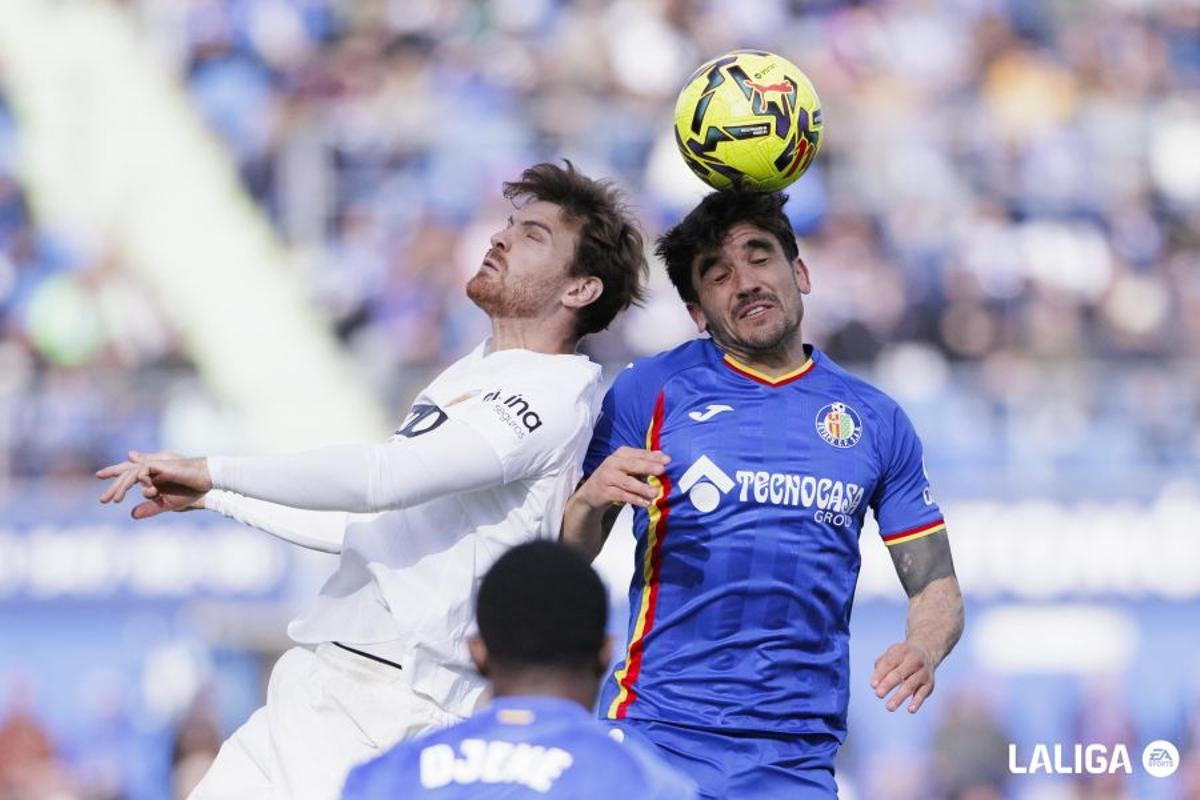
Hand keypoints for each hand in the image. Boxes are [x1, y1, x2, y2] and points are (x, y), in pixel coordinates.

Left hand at [96, 451, 211, 518]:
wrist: (206, 484)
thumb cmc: (190, 492)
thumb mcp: (166, 504)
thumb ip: (150, 508)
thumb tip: (131, 514)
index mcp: (152, 476)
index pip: (129, 473)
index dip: (115, 473)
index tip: (99, 476)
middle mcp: (151, 469)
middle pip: (126, 474)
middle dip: (113, 487)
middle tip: (103, 501)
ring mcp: (155, 466)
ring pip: (130, 474)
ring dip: (121, 487)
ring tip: (115, 500)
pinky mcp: (160, 465)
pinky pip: (141, 472)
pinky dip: (138, 481)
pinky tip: (141, 492)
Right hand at [576, 447, 669, 509]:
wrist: (591, 492)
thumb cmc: (614, 476)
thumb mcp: (627, 466)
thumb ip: (643, 461)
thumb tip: (662, 456)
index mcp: (621, 454)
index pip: (639, 454)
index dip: (653, 457)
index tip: (668, 460)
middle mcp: (613, 463)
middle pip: (633, 465)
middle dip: (648, 467)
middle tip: (662, 470)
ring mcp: (607, 477)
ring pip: (627, 482)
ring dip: (642, 488)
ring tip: (655, 492)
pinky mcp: (605, 492)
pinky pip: (622, 495)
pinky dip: (634, 499)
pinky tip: (645, 503)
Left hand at [871, 641, 935, 713]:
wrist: (926, 653)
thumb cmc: (901, 657)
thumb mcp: (891, 654)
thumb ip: (881, 665)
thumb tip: (876, 682)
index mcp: (901, 651)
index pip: (888, 663)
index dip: (880, 674)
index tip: (873, 686)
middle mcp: (913, 660)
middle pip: (898, 674)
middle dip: (888, 685)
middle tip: (878, 695)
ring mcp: (923, 672)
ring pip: (910, 685)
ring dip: (899, 697)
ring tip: (889, 707)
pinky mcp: (929, 684)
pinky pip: (922, 694)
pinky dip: (917, 702)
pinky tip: (910, 710)